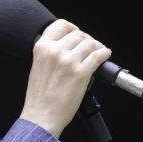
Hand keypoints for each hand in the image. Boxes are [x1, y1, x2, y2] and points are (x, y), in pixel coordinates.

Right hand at [20, 19, 111, 137]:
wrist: (41, 116)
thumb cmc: (39, 97)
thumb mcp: (38, 66)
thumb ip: (49, 53)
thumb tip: (67, 47)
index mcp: (41, 48)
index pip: (61, 25)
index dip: (72, 28)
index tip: (77, 33)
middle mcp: (54, 52)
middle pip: (78, 34)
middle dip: (86, 40)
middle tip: (89, 47)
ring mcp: (68, 62)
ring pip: (90, 43)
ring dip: (97, 46)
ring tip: (98, 52)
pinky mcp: (81, 73)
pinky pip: (98, 56)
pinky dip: (104, 54)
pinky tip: (105, 55)